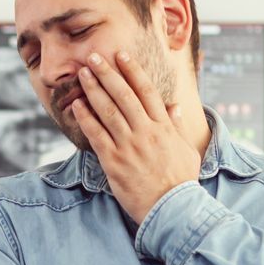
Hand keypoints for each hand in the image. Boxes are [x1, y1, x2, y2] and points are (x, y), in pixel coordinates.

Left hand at [66, 50, 202, 224]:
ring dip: (93, 90)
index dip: (133, 71)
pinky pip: (96, 135)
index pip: (147, 91)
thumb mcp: (187, 150)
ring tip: (82, 74)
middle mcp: (146, 132)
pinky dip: (86, 118)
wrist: (172, 209)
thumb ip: (178, 126)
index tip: (122, 55)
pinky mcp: (114, 162)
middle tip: (94, 57)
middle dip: (107, 73)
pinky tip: (76, 105)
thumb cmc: (181, 182)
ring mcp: (129, 146)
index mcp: (164, 127)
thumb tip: (174, 105)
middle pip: (124, 95)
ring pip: (108, 111)